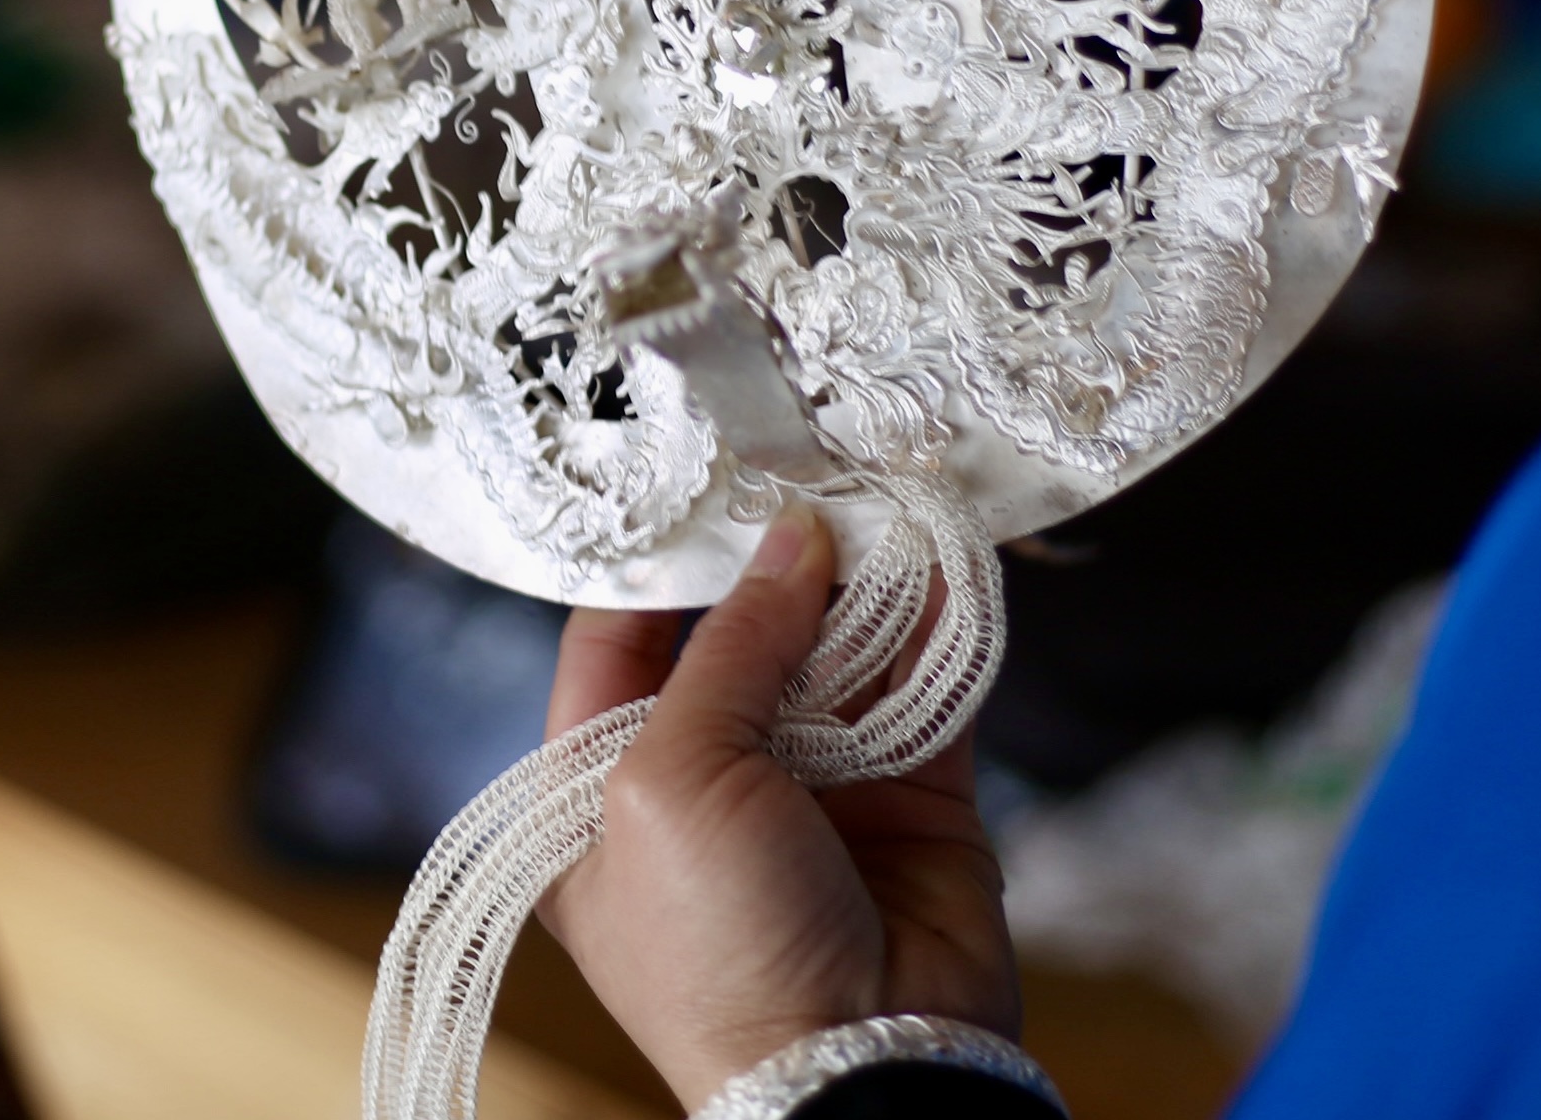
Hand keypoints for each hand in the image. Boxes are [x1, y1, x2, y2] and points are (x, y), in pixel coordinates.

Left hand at [535, 507, 1020, 1110]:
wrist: (858, 1066)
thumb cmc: (720, 952)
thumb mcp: (672, 781)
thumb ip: (728, 650)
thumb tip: (788, 544)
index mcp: (596, 800)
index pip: (615, 649)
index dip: (659, 572)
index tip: (703, 493)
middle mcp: (704, 792)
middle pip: (740, 641)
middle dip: (780, 567)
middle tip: (811, 479)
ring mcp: (812, 797)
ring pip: (840, 659)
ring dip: (868, 587)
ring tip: (888, 504)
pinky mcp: (910, 808)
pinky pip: (921, 698)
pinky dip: (936, 634)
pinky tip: (944, 565)